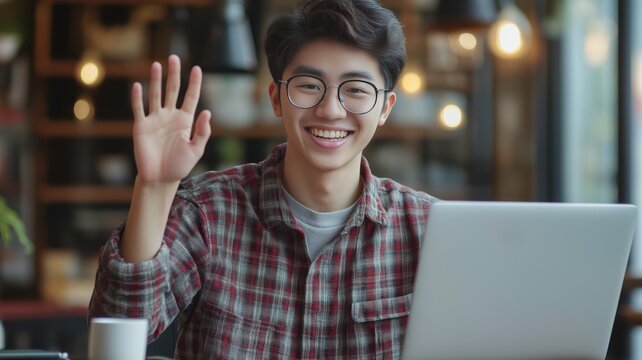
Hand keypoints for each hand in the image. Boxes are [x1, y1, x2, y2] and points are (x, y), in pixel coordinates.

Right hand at [131, 55, 211, 183]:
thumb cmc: (179, 166)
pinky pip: (139, 109)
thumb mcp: (196, 150)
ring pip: (155, 95)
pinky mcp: (141, 126)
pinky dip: (137, 97)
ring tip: (157, 65)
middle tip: (174, 57)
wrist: (160, 178)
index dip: (194, 83)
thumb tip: (207, 112)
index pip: (190, 97)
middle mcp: (170, 116)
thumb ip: (202, 132)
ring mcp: (155, 120)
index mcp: (185, 121)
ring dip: (156, 80)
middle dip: (174, 74)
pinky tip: (138, 85)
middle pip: (172, 90)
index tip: (197, 68)